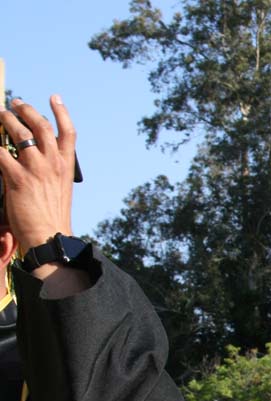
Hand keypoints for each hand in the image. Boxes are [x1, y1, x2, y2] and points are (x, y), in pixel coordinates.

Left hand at [0, 96, 75, 252]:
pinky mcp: (16, 178)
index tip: (54, 97)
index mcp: (66, 167)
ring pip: (19, 133)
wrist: (49, 237)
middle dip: (26, 110)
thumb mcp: (57, 189)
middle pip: (40, 125)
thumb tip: (27, 156)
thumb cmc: (51, 217)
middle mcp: (53, 164)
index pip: (67, 132)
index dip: (61, 112)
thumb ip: (47, 170)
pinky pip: (0, 152)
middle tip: (15, 104)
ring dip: (6, 121)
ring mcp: (35, 169)